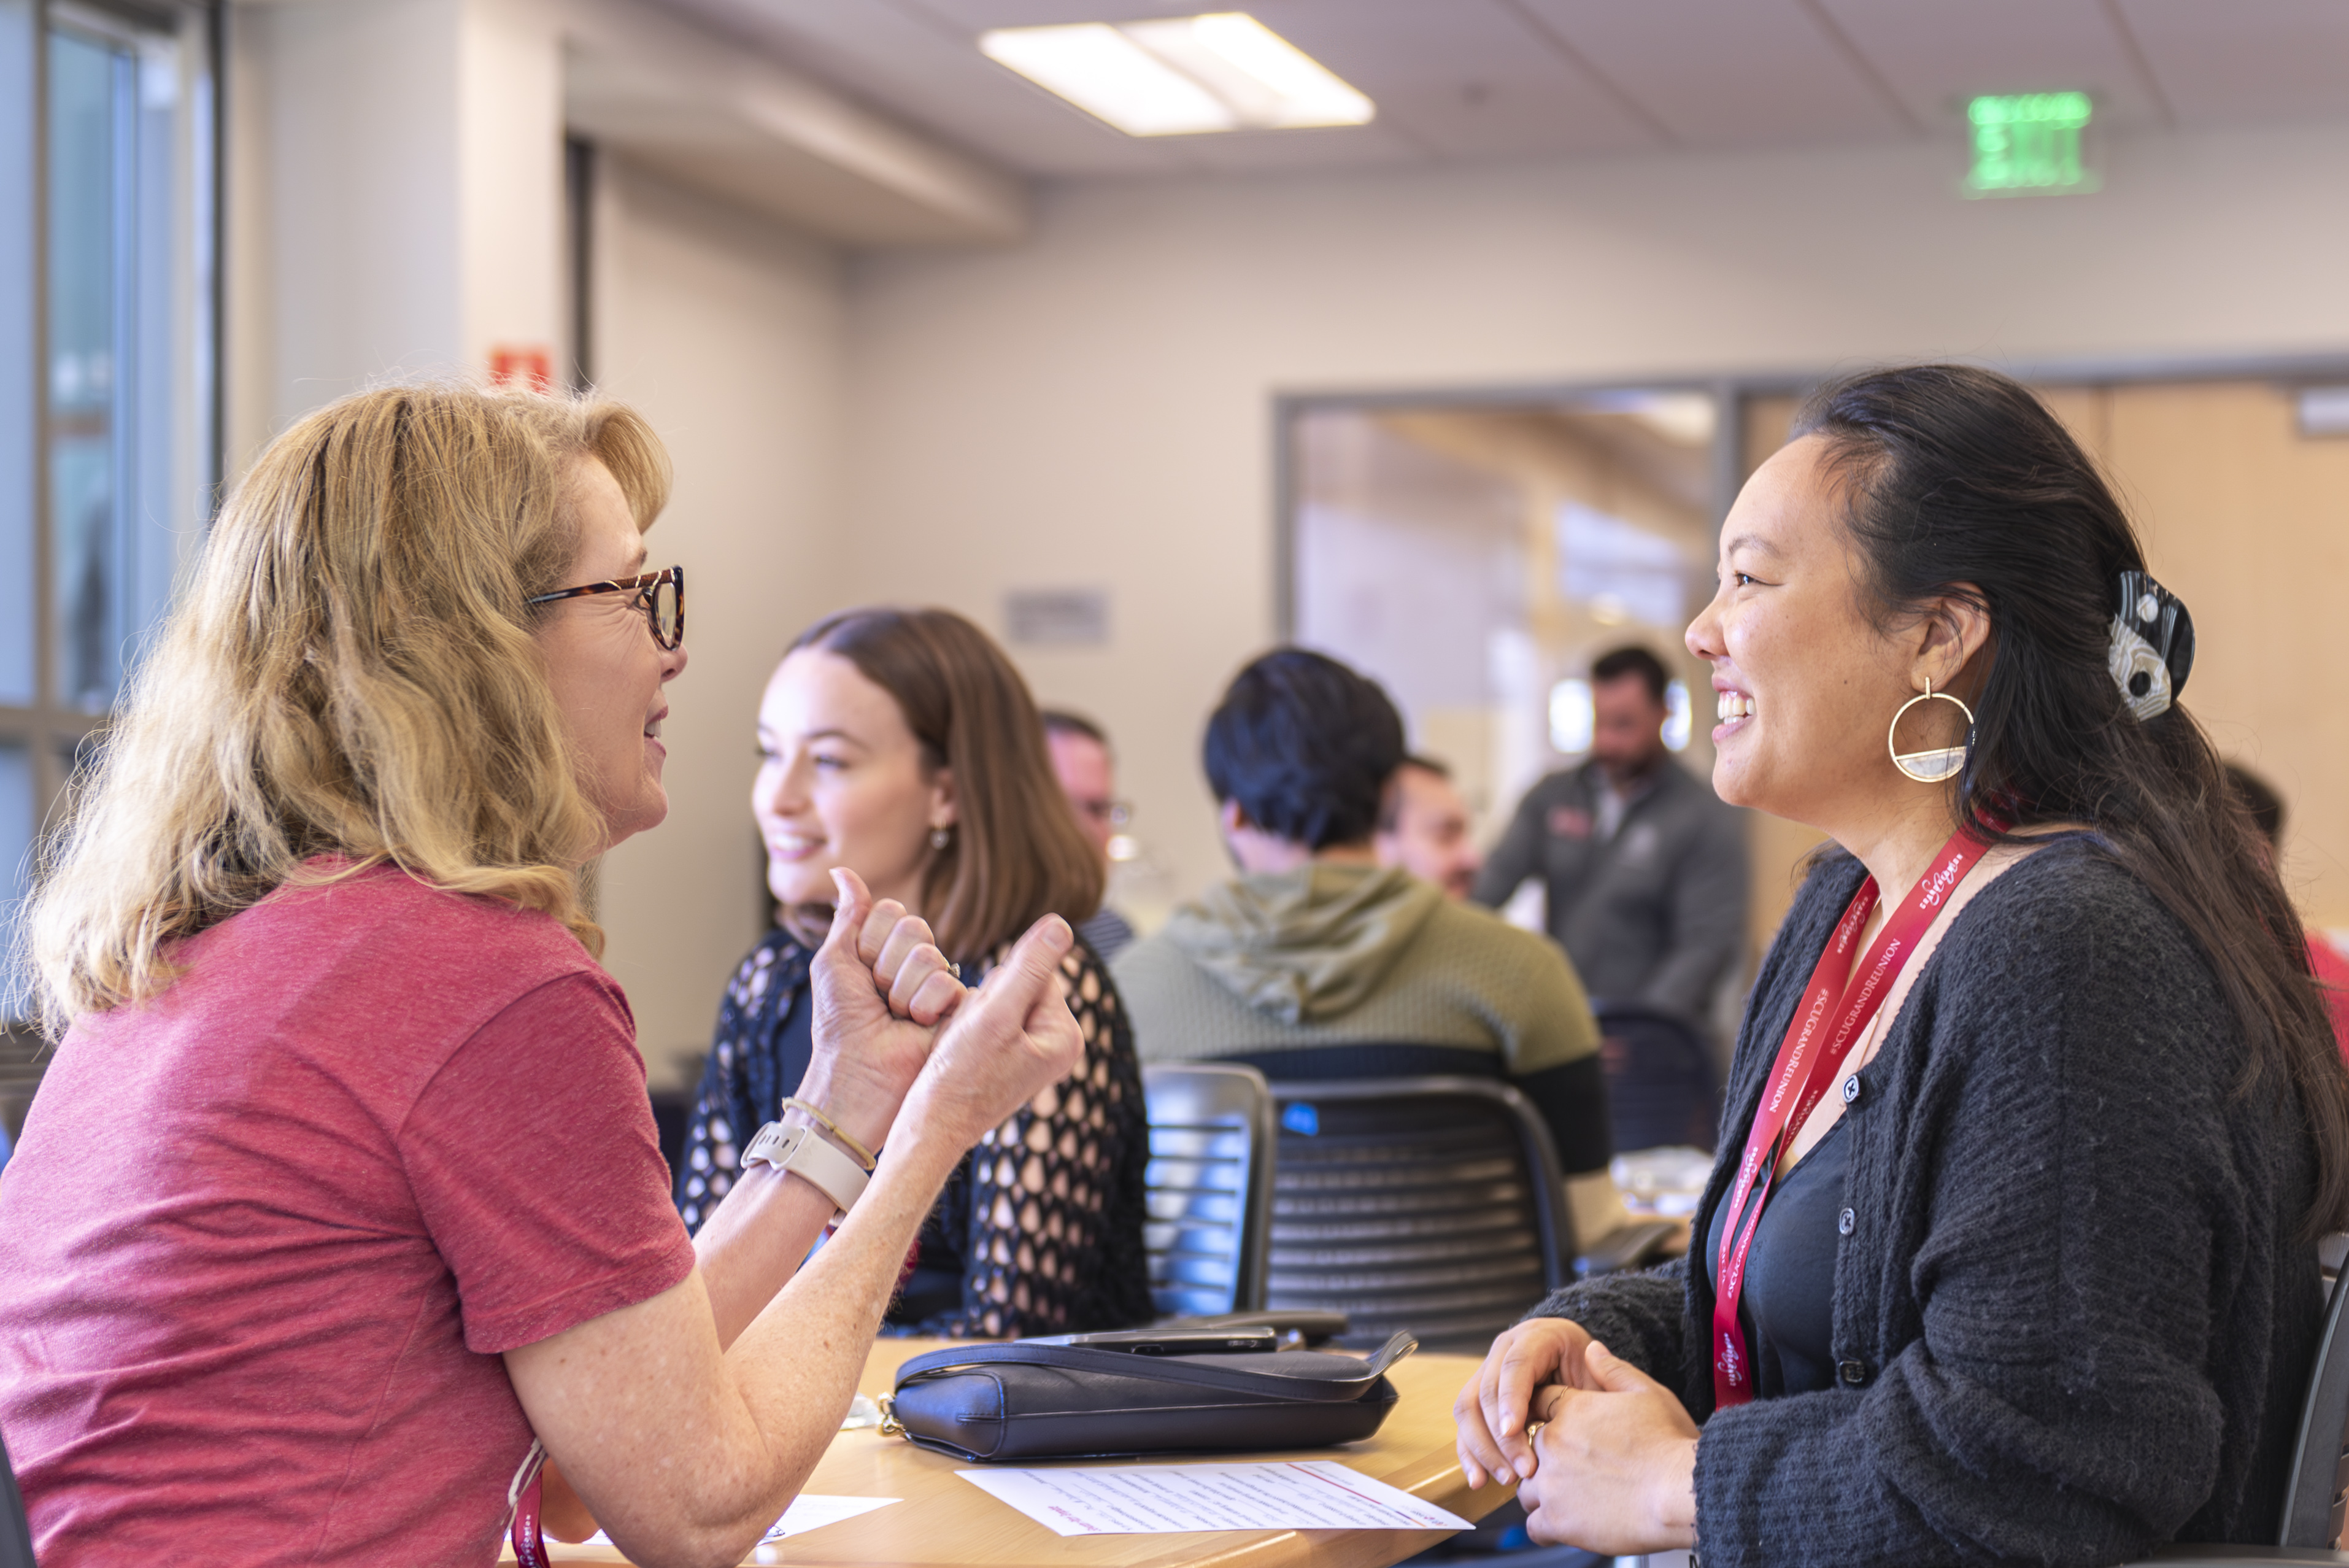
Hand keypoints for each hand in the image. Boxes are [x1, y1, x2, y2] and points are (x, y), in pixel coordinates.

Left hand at [800, 868, 964, 1153]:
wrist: (855, 1075)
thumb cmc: (838, 1024)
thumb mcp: (833, 962)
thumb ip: (849, 916)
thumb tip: (842, 871)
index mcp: (886, 949)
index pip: (891, 913)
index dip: (870, 942)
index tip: (859, 973)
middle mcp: (914, 964)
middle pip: (914, 928)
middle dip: (885, 966)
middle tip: (877, 997)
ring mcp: (938, 986)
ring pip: (930, 956)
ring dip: (901, 991)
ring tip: (895, 1017)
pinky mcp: (957, 1009)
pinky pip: (946, 985)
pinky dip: (923, 1007)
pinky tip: (916, 1027)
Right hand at [893, 911, 1081, 1156]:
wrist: (929, 1129)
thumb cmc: (959, 1078)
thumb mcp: (994, 1016)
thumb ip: (1029, 968)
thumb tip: (1062, 925)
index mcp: (1065, 1035)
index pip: (1033, 971)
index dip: (996, 986)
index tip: (981, 1023)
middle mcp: (1054, 1043)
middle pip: (1015, 983)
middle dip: (984, 1001)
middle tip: (969, 1041)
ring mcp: (1030, 1051)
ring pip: (994, 1000)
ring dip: (970, 1014)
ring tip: (961, 1049)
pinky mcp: (1006, 1057)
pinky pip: (983, 1020)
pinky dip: (964, 1028)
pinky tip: (957, 1053)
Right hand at [1454, 1315, 1602, 1487]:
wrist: (1577, 1368)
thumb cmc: (1593, 1373)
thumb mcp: (1600, 1371)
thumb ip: (1602, 1375)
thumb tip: (1592, 1363)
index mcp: (1536, 1337)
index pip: (1516, 1365)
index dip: (1511, 1397)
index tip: (1513, 1431)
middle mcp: (1504, 1350)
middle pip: (1486, 1390)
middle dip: (1500, 1435)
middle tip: (1523, 1470)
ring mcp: (1487, 1371)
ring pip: (1468, 1408)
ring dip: (1483, 1448)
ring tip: (1507, 1479)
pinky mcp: (1479, 1397)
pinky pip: (1466, 1424)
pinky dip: (1470, 1453)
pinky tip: (1480, 1480)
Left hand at [1515, 1341, 1698, 1554]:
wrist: (1681, 1491)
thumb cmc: (1671, 1445)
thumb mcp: (1648, 1394)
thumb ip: (1613, 1370)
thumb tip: (1591, 1348)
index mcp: (1572, 1409)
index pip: (1538, 1404)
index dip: (1549, 1416)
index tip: (1564, 1431)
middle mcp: (1554, 1442)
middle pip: (1528, 1445)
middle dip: (1544, 1456)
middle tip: (1572, 1469)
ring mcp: (1551, 1482)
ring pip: (1526, 1486)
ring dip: (1542, 1491)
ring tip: (1571, 1497)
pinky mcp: (1557, 1520)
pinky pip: (1533, 1525)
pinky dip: (1546, 1526)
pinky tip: (1568, 1523)